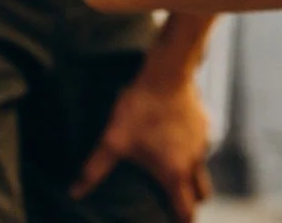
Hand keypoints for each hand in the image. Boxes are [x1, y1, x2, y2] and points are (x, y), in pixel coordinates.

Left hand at [71, 77, 211, 221]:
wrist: (168, 74)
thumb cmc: (140, 109)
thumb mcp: (112, 141)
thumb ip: (94, 170)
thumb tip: (75, 192)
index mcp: (174, 172)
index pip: (187, 209)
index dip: (182, 222)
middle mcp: (194, 161)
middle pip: (203, 192)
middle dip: (191, 200)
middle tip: (175, 200)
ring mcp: (204, 141)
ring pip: (201, 166)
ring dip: (190, 171)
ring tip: (169, 164)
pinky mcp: (206, 124)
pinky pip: (202, 143)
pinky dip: (191, 147)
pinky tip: (174, 136)